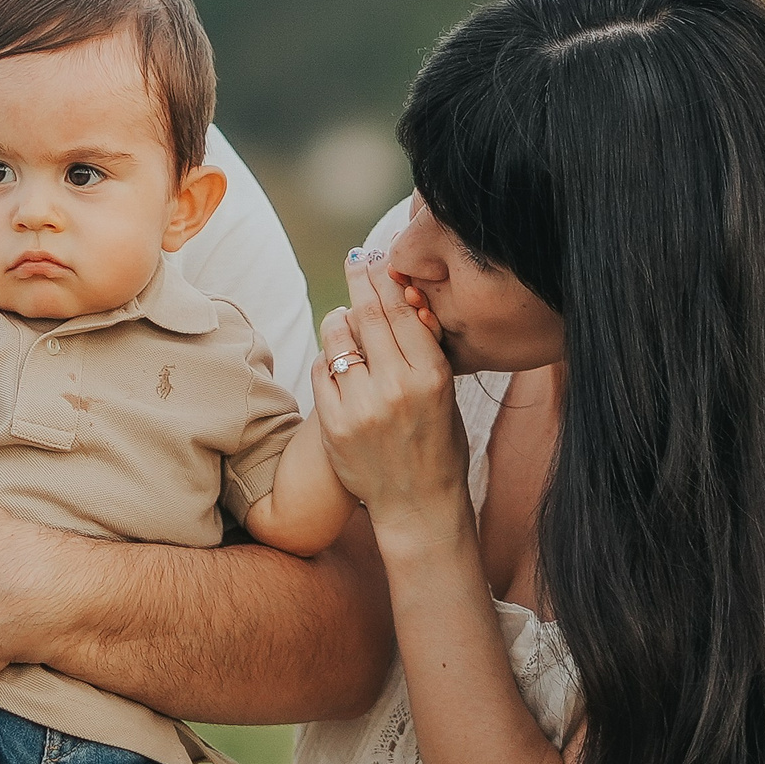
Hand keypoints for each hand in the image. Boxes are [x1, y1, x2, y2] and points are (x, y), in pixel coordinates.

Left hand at [315, 250, 470, 543]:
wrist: (417, 505)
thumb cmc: (437, 444)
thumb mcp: (444, 393)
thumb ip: (423, 350)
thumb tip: (401, 297)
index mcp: (432, 376)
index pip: (401, 311)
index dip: (385, 279)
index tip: (375, 258)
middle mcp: (397, 388)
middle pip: (367, 315)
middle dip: (359, 282)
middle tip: (355, 261)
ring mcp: (362, 407)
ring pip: (337, 338)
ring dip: (339, 321)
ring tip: (345, 320)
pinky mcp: (334, 424)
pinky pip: (320, 370)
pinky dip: (327, 358)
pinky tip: (337, 361)